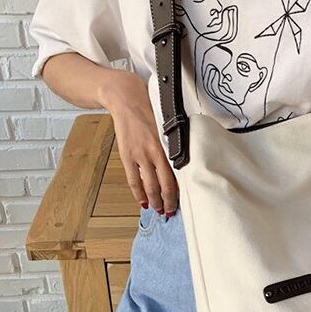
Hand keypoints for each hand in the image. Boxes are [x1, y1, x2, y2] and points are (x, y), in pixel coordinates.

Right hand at [98, 71, 178, 213]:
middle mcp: (155, 152)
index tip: (184, 200)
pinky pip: (133, 179)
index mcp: (167, 145)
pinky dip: (138, 193)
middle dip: (168, 201)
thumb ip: (172, 144)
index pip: (177, 174)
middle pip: (164, 184)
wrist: (126, 99)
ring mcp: (139, 155)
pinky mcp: (127, 155)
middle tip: (171, 212)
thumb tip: (180, 162)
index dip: (180, 190)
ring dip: (154, 201)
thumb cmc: (149, 109)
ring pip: (149, 186)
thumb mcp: (166, 126)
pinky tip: (143, 201)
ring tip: (158, 210)